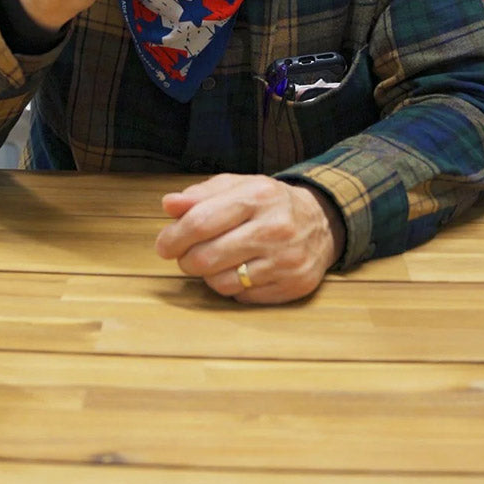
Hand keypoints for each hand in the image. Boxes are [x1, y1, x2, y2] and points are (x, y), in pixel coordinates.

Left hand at [154, 173, 345, 303]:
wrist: (320, 221)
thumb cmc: (267, 202)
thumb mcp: (236, 186)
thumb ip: (199, 195)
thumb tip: (168, 205)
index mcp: (257, 196)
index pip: (201, 221)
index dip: (173, 237)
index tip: (163, 245)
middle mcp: (275, 228)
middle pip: (206, 257)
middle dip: (186, 260)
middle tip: (186, 256)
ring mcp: (286, 260)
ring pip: (222, 282)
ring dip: (208, 275)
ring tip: (215, 260)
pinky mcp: (293, 285)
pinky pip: (243, 296)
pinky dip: (232, 286)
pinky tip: (240, 270)